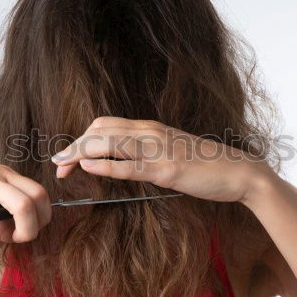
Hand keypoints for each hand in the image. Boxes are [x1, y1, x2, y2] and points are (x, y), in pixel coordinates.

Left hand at [50, 117, 274, 203]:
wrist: (239, 172)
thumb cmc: (205, 166)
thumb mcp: (170, 154)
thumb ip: (146, 154)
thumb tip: (121, 162)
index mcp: (150, 129)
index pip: (104, 125)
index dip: (80, 139)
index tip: (66, 157)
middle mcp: (151, 133)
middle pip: (100, 130)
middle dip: (74, 146)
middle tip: (57, 164)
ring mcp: (159, 150)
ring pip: (109, 142)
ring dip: (81, 153)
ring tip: (63, 166)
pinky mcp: (167, 169)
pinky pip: (129, 165)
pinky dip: (105, 166)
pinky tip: (88, 169)